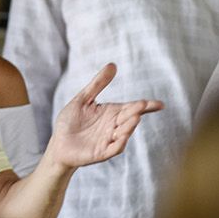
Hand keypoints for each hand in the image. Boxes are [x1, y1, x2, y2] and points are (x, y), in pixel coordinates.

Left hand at [48, 64, 162, 168]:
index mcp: (112, 113)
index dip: (147, 106)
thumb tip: (113, 65)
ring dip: (130, 126)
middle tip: (142, 105)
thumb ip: (98, 84)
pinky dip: (120, 143)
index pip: (132, 108)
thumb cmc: (70, 121)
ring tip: (134, 117)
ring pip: (124, 133)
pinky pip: (114, 148)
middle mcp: (114, 126)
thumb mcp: (83, 99)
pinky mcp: (101, 152)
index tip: (160, 104)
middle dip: (136, 112)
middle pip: (129, 118)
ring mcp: (109, 140)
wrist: (58, 143)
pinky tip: (123, 136)